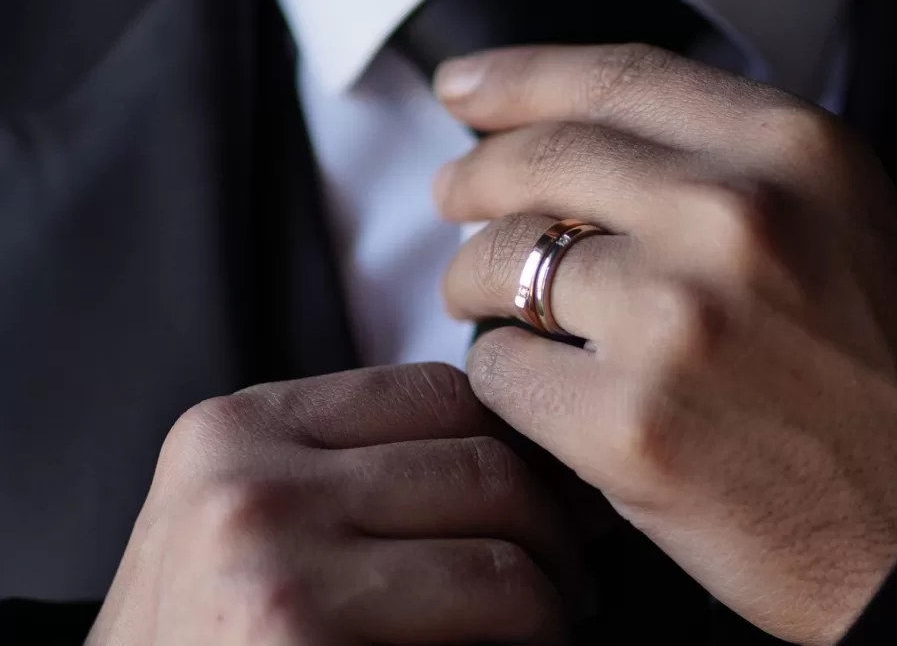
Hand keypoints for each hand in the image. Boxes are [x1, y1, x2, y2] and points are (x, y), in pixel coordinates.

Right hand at [87, 364, 578, 645]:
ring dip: (552, 586)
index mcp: (237, 428)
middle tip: (571, 572)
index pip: (436, 392)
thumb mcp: (247, 526)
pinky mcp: (306, 634)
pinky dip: (535, 633)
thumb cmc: (209, 645)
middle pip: (478, 456)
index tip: (549, 495)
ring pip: (499, 532)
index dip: (513, 443)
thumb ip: (347, 469)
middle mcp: (247, 477)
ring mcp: (273, 556)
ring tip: (552, 619)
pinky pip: (491, 604)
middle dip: (551, 518)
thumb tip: (512, 450)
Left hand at [432, 44, 896, 645]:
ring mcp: (675, 321)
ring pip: (500, 263)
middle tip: (451, 196)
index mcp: (795, 151)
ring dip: (478, 283)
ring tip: (488, 303)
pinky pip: (500, 371)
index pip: (616, 78)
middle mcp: (732, 216)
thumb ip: (723, 160)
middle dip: (473, 178)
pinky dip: (503, 376)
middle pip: (539, 162)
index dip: (520, 75)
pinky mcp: (628, 426)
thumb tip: (576, 135)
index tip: (464, 87)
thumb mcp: (842, 218)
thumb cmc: (893, 374)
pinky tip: (537, 388)